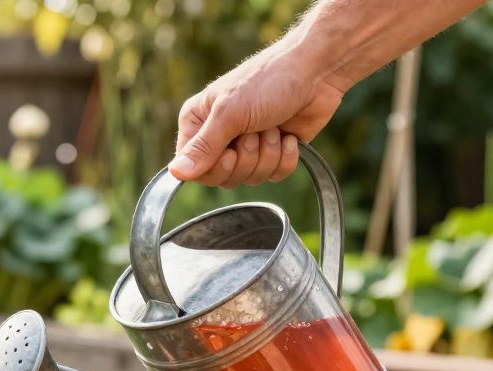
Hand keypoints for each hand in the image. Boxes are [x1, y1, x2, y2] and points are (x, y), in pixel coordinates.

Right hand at [169, 44, 345, 184]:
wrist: (316, 71)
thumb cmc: (268, 81)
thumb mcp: (230, 113)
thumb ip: (203, 146)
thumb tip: (175, 173)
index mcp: (198, 122)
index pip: (193, 169)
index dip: (214, 168)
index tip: (229, 152)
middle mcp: (219, 136)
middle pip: (222, 177)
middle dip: (246, 158)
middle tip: (256, 131)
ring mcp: (248, 145)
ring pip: (250, 178)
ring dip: (268, 154)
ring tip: (274, 126)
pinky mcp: (274, 152)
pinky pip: (274, 176)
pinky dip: (285, 158)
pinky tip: (289, 136)